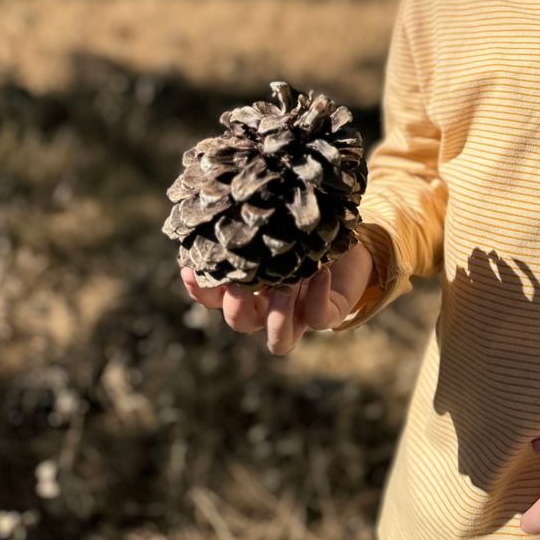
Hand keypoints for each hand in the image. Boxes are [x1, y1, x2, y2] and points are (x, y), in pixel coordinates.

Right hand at [180, 240, 375, 354]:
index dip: (200, 291)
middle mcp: (271, 309)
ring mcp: (300, 316)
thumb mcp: (275, 225)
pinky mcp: (329, 314)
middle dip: (237, 305)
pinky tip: (319, 272)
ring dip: (277, 318)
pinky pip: (320, 319)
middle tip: (242, 281)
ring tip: (284, 287)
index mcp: (250, 290)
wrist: (350, 239)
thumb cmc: (305, 229)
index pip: (215, 300)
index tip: (190, 268)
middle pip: (241, 323)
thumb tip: (222, 199)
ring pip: (279, 340)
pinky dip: (317, 299)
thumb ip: (251, 223)